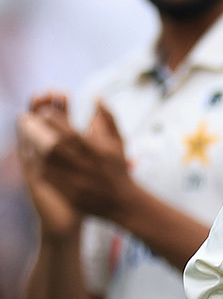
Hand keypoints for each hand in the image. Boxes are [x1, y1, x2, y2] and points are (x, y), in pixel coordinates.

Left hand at [18, 96, 133, 220]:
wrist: (121, 201)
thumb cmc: (118, 168)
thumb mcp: (118, 141)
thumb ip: (107, 118)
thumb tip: (97, 96)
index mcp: (96, 150)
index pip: (70, 130)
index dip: (55, 119)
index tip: (44, 110)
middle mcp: (84, 165)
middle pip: (54, 144)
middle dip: (37, 129)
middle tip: (26, 117)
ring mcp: (74, 180)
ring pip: (47, 160)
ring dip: (33, 145)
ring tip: (24, 133)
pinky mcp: (67, 191)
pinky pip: (46, 175)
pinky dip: (36, 162)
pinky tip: (30, 153)